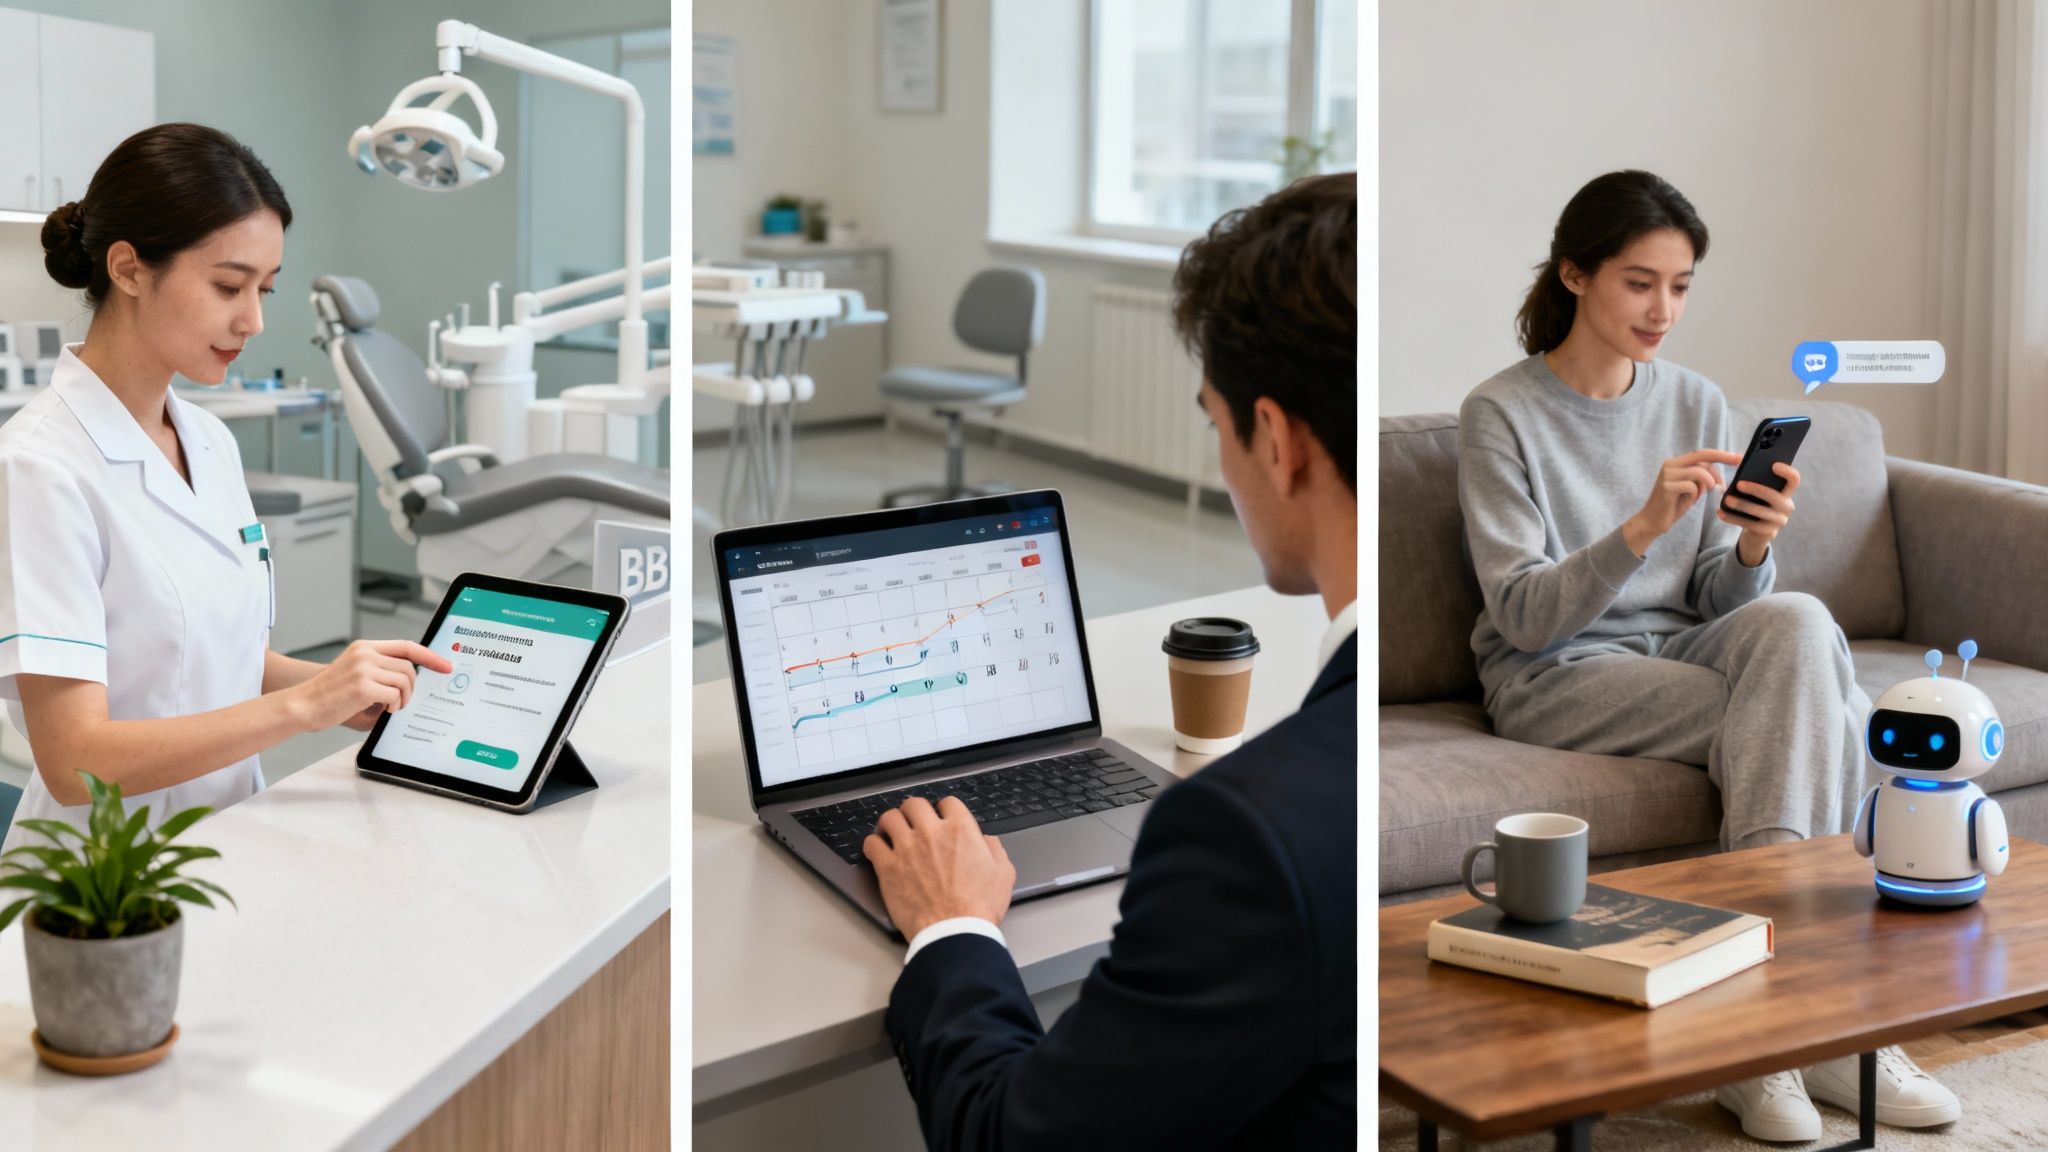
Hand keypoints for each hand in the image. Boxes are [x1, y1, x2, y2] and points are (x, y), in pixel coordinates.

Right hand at [288, 640, 453, 731]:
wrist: (303, 705)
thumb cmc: (331, 696)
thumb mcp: (359, 676)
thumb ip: (384, 675)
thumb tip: (414, 684)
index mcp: (365, 648)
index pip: (406, 646)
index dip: (429, 656)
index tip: (445, 666)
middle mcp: (365, 653)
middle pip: (410, 668)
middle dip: (412, 688)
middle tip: (400, 702)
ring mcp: (364, 668)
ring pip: (405, 681)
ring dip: (403, 699)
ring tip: (389, 707)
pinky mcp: (363, 686)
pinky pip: (394, 696)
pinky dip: (393, 706)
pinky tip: (381, 710)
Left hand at [864, 795, 1015, 940]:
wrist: (954, 932)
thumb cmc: (978, 908)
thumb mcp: (1002, 874)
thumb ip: (994, 850)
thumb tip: (987, 842)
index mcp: (960, 830)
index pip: (948, 802)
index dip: (945, 809)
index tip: (941, 817)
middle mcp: (931, 833)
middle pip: (914, 804)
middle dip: (914, 811)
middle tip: (914, 821)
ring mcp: (906, 848)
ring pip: (890, 818)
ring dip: (892, 822)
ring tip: (892, 831)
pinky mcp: (888, 867)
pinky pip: (872, 844)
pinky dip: (874, 844)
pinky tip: (878, 850)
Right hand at [1623, 449, 1742, 556]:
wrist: (1652, 522)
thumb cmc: (1672, 506)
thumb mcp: (1691, 489)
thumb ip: (1701, 478)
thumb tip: (1718, 474)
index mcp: (1676, 463)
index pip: (1702, 453)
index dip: (1722, 454)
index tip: (1739, 458)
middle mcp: (1670, 465)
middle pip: (1702, 458)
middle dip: (1720, 467)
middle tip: (1726, 484)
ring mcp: (1667, 474)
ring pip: (1699, 471)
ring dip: (1707, 484)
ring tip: (1703, 495)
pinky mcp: (1666, 486)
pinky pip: (1691, 486)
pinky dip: (1695, 494)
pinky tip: (1689, 501)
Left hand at [1717, 461, 1800, 564]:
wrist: (1756, 533)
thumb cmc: (1755, 504)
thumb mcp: (1757, 493)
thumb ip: (1755, 480)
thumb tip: (1738, 464)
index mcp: (1786, 492)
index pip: (1794, 479)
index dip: (1787, 471)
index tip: (1773, 465)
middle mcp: (1787, 506)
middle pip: (1774, 496)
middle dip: (1756, 489)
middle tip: (1738, 484)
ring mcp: (1779, 521)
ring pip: (1760, 511)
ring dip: (1742, 504)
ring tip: (1727, 499)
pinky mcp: (1768, 533)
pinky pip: (1749, 524)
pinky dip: (1733, 518)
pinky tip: (1720, 512)